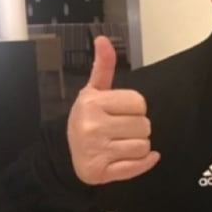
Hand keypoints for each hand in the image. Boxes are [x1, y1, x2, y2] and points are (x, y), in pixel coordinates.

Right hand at [67, 36, 159, 184]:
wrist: (66, 153)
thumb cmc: (88, 119)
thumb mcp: (93, 91)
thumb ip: (103, 66)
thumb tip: (103, 39)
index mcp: (93, 102)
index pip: (139, 103)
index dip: (135, 108)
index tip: (120, 112)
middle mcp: (92, 126)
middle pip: (145, 125)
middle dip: (138, 128)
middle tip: (120, 129)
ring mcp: (96, 151)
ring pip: (144, 146)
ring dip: (138, 146)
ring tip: (120, 143)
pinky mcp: (101, 172)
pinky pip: (138, 166)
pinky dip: (143, 163)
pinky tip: (132, 158)